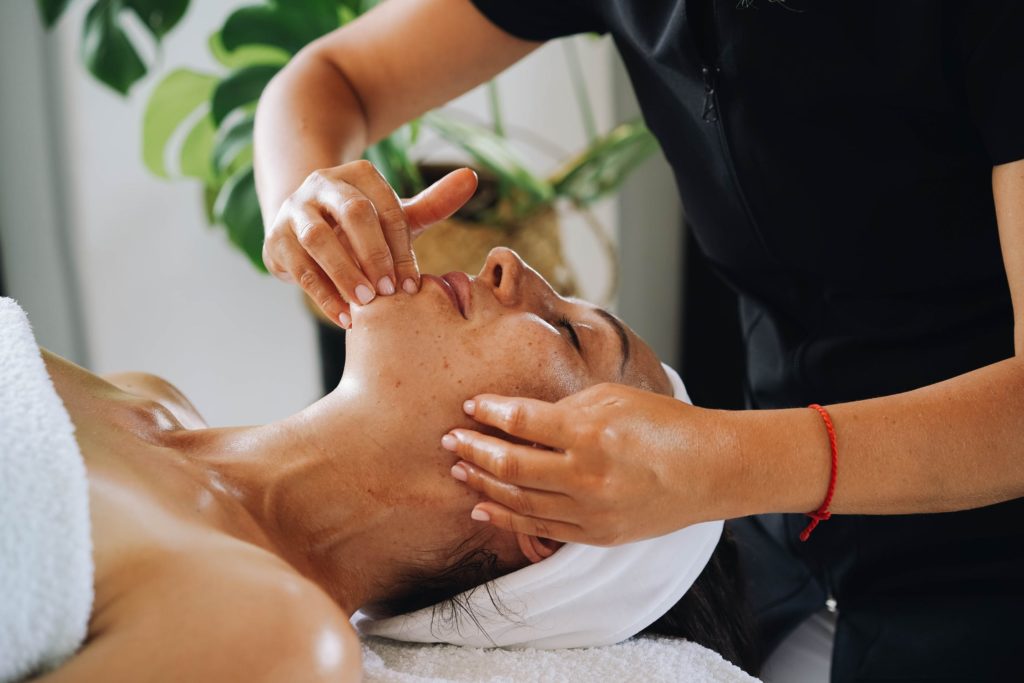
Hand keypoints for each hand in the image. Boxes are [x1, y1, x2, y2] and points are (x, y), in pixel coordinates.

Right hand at [263, 161, 477, 326]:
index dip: (400, 246)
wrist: (304, 226)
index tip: (413, 284)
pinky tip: (344, 318)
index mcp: (359, 175)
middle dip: (374, 254)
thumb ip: (434, 202)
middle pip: (352, 213)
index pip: (385, 206)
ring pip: (318, 238)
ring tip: (366, 304)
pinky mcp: (276, 239)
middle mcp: (323, 185)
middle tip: (390, 292)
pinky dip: (322, 295)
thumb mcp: (396, 214)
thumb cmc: (362, 225)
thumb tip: (471, 177)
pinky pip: (298, 267)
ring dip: (344, 273)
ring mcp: (295, 210)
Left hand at [443, 383, 737, 544]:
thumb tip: (520, 418)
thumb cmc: (664, 424)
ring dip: (483, 483)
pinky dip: (507, 517)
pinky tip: (483, 505)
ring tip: (458, 470)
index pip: (522, 421)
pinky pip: (539, 528)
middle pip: (510, 464)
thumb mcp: (615, 397)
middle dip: (473, 449)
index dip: (490, 413)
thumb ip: (565, 409)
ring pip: (518, 500)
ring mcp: (590, 510)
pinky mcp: (595, 535)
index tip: (472, 406)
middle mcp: (585, 475)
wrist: (709, 470)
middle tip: (450, 439)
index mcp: (590, 432)